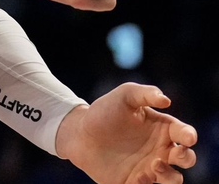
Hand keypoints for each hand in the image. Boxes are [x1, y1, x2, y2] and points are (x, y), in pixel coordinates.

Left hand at [56, 83, 196, 183]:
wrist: (79, 133)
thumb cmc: (104, 112)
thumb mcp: (123, 96)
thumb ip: (144, 93)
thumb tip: (166, 100)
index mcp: (162, 128)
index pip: (185, 134)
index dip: (190, 136)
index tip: (186, 138)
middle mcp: (160, 150)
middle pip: (186, 159)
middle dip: (186, 158)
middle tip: (172, 154)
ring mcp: (149, 167)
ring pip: (173, 179)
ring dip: (170, 176)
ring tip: (153, 165)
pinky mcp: (134, 182)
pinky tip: (137, 176)